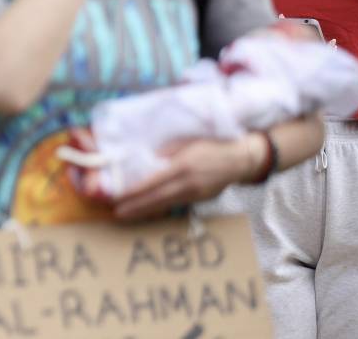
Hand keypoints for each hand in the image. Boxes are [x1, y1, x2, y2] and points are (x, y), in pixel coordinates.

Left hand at [112, 136, 251, 219]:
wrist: (239, 160)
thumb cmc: (210, 146)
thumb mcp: (187, 142)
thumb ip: (167, 151)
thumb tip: (149, 161)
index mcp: (182, 166)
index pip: (154, 182)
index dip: (135, 191)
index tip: (119, 197)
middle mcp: (188, 183)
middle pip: (158, 199)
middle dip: (136, 207)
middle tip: (117, 213)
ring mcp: (196, 194)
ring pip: (166, 205)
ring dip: (145, 210)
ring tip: (127, 214)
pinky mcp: (201, 199)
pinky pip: (176, 205)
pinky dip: (160, 208)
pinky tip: (147, 210)